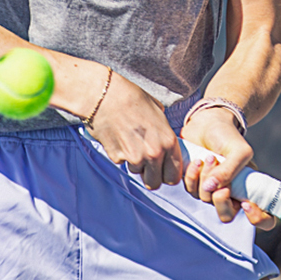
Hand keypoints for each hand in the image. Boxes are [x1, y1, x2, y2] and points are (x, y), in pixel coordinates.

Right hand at [88, 74, 181, 189]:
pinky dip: (120, 154)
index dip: (168, 175)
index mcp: (169, 142)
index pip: (174, 176)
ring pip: (137, 172)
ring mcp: (134, 157)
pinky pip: (121, 163)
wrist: (106, 96)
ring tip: (129, 141)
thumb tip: (165, 144)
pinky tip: (118, 137)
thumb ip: (164, 133)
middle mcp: (154, 153)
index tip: (163, 171)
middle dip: (151, 176)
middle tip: (146, 165)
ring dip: (134, 162)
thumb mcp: (159, 113)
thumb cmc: (133, 99)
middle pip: (155, 183)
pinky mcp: (117, 157)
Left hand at [180, 106, 273, 228]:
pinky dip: (192, 175)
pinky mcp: (195, 184)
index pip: (263, 218)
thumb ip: (230, 170)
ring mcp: (212, 191)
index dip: (258, 218)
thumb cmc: (228, 137)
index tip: (246, 203)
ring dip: (207, 178)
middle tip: (222, 185)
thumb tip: (211, 188)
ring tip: (210, 157)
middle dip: (221, 201)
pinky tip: (197, 161)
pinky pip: (191, 190)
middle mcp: (232, 194)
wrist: (207, 123)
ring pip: (206, 200)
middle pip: (226, 216)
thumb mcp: (238, 150)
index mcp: (251, 189)